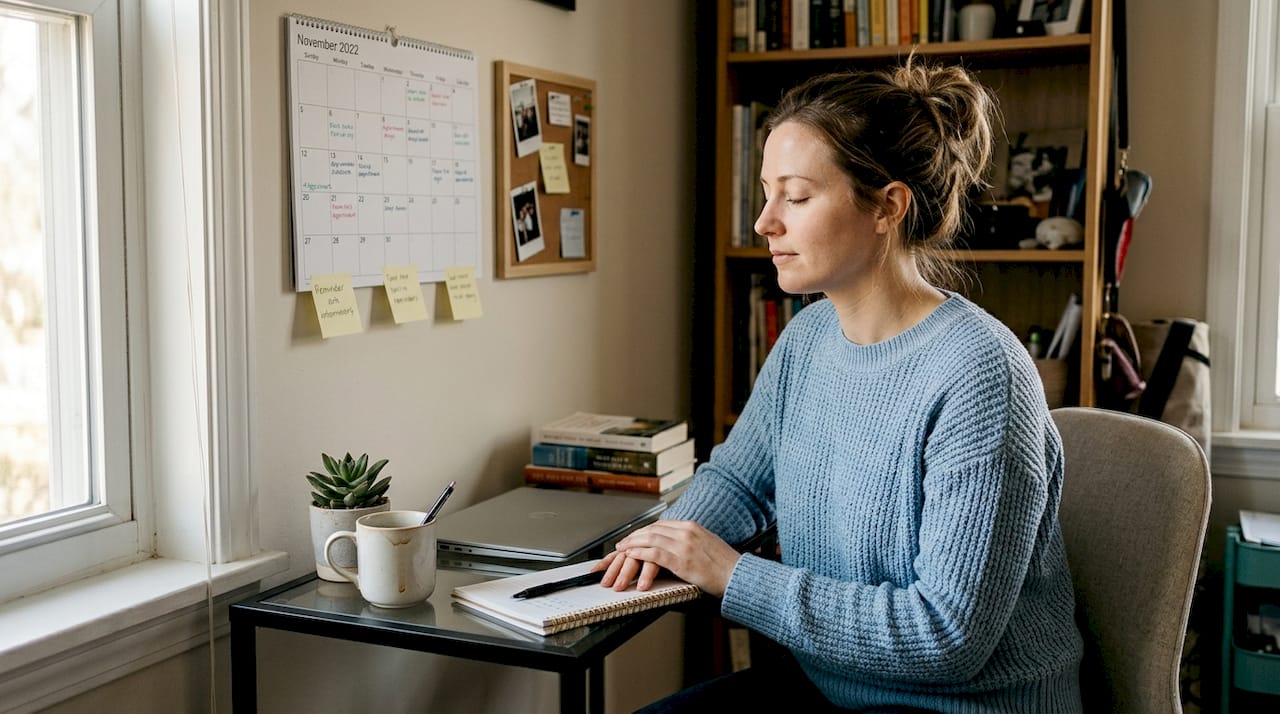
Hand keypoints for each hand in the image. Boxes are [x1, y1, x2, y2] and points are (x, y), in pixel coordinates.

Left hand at [599, 520, 740, 596]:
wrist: (738, 575)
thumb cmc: (725, 565)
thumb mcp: (707, 544)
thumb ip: (692, 541)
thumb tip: (677, 545)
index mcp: (692, 526)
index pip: (660, 524)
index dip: (644, 531)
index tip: (634, 536)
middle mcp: (687, 532)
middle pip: (652, 529)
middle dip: (634, 536)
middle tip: (621, 543)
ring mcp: (684, 545)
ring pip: (650, 539)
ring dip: (632, 544)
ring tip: (621, 550)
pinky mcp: (682, 561)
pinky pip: (654, 554)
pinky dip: (640, 553)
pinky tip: (631, 556)